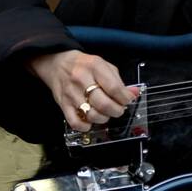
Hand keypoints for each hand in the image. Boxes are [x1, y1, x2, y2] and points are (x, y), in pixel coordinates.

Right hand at [23, 50, 139, 131]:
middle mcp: (82, 80)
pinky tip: (91, 121)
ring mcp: (71, 94)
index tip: (129, 100)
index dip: (125, 98)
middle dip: (117, 110)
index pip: (114, 87)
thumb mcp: (104, 66)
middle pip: (103, 103)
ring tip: (107, 114)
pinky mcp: (62, 105)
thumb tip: (134, 94)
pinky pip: (75, 122)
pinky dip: (86, 126)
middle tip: (119, 110)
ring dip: (104, 118)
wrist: (57, 64)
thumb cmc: (85, 65)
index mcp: (95, 67)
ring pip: (91, 115)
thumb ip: (119, 80)